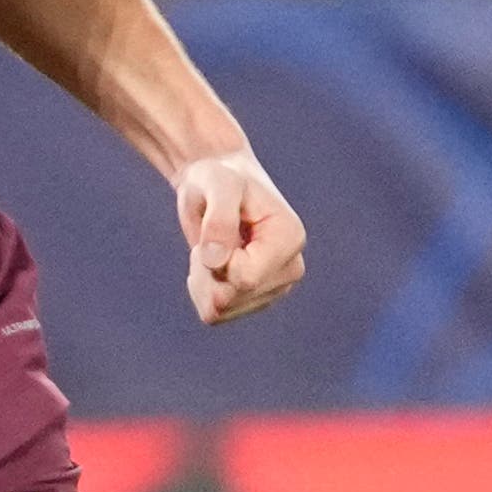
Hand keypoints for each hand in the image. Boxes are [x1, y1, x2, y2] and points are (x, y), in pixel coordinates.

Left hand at [176, 151, 306, 325]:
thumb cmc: (218, 177)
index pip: (246, 278)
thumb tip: (217, 262)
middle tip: (208, 237)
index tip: (214, 230)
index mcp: (290, 239)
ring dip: (203, 279)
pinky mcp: (254, 299)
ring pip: (221, 310)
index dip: (217, 260)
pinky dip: (201, 290)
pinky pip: (214, 314)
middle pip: (232, 297)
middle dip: (208, 270)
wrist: (214, 184)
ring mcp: (274, 288)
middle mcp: (290, 269)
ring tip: (211, 247)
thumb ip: (219, 219)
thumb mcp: (217, 184)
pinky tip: (209, 265)